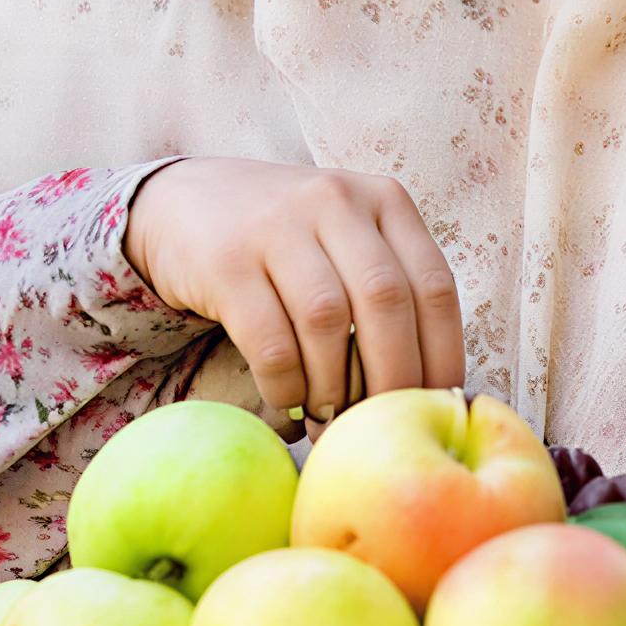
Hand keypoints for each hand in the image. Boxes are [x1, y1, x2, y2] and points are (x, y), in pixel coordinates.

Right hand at [124, 159, 465, 433]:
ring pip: (328, 321)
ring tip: (330, 417)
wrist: (182, 202)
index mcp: (383, 200)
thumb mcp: (346, 238)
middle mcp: (335, 202)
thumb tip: (424, 388)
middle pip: (386, 303)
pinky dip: (287, 385)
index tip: (433, 405)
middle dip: (392, 378)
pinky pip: (271, 341)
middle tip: (382, 425)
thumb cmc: (286, 240)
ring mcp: (277, 226)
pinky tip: (289, 401)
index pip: (434, 285)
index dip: (442, 355)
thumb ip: (388, 288)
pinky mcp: (226, 261)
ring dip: (336, 386)